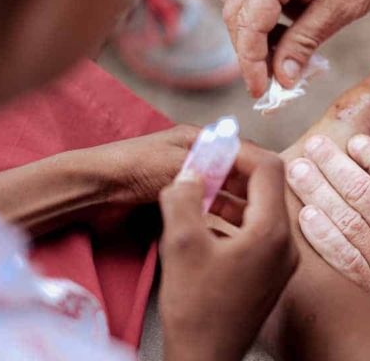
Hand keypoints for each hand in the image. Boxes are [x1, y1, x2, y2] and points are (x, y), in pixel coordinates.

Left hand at [82, 124, 269, 228]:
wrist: (93, 190)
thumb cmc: (133, 168)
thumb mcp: (177, 163)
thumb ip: (213, 166)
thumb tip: (246, 168)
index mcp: (196, 139)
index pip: (238, 150)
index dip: (257, 168)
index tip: (275, 188)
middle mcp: (193, 157)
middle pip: (232, 173)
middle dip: (250, 190)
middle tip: (267, 211)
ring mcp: (184, 179)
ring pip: (220, 192)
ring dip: (236, 206)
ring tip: (253, 225)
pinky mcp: (174, 200)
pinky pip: (205, 207)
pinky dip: (218, 215)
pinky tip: (229, 229)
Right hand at [159, 156, 298, 360]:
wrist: (204, 359)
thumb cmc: (196, 310)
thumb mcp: (180, 244)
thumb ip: (182, 198)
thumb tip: (188, 174)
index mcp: (271, 232)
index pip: (268, 168)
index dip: (240, 152)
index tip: (214, 149)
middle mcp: (285, 244)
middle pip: (266, 187)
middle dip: (232, 173)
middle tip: (203, 167)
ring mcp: (280, 261)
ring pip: (259, 209)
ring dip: (230, 195)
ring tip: (198, 192)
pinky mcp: (269, 273)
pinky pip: (256, 230)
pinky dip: (233, 217)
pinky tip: (204, 220)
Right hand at [221, 0, 369, 96]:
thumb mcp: (342, 8)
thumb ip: (305, 42)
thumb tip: (282, 78)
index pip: (248, 23)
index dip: (250, 62)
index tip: (260, 91)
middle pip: (236, 13)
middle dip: (249, 52)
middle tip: (270, 81)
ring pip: (241, 3)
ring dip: (255, 36)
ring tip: (283, 58)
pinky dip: (265, 18)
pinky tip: (290, 31)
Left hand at [288, 134, 369, 342]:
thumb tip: (367, 160)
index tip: (351, 141)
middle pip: (363, 192)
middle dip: (333, 164)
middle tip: (314, 145)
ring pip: (347, 221)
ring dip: (317, 191)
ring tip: (299, 171)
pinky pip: (343, 259)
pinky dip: (322, 235)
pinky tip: (305, 214)